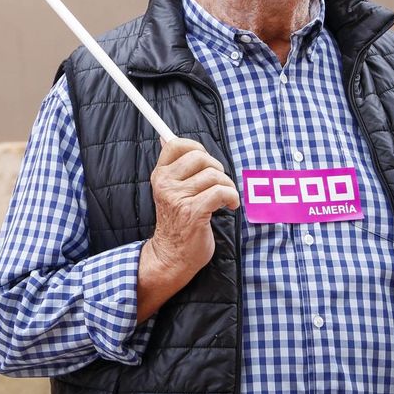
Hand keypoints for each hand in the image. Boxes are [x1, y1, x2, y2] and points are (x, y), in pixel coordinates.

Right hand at [145, 137, 239, 281]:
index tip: (207, 163)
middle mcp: (166, 184)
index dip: (197, 147)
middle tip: (219, 183)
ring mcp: (179, 198)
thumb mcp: (168, 190)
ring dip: (227, 186)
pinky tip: (230, 206)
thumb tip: (164, 137)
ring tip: (224, 198)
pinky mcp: (194, 212)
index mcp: (160, 176)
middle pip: (200, 157)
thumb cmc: (177, 222)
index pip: (176, 144)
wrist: (172, 256)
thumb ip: (172, 166)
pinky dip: (232, 197)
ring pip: (215, 175)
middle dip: (217, 168)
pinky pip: (222, 192)